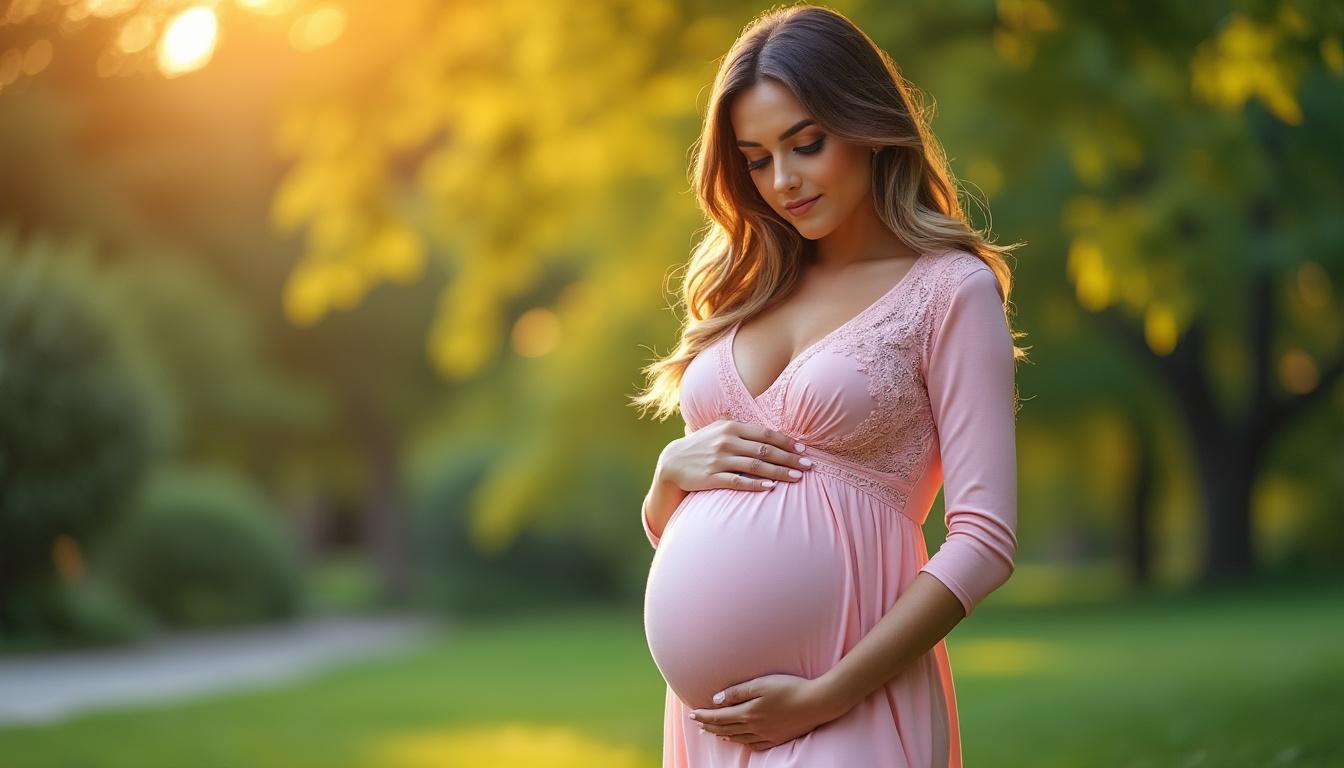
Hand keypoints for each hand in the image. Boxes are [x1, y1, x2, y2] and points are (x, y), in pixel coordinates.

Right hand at [657, 420, 812, 492]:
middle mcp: (726, 441)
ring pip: (756, 466)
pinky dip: (756, 484)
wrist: (672, 463)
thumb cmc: (701, 446)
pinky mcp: (711, 477)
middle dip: (790, 458)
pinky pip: (738, 481)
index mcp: (731, 427)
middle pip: (765, 450)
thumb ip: (740, 428)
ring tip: (798, 478)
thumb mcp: (717, 429)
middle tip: (809, 466)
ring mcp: (718, 460)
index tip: (804, 449)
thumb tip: (768, 428)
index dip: (787, 441)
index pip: (765, 433)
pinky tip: (771, 487)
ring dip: (779, 472)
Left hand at [687, 674, 840, 751]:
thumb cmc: (789, 688)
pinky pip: (754, 744)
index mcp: (748, 712)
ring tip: (713, 732)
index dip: (704, 716)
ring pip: (738, 737)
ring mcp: (766, 734)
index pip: (719, 716)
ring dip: (723, 734)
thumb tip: (716, 700)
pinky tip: (739, 740)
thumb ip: (737, 692)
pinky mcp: (777, 738)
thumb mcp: (761, 684)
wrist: (817, 703)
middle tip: (697, 723)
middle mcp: (754, 726)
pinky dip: (742, 742)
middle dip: (710, 725)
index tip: (692, 714)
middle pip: (726, 728)